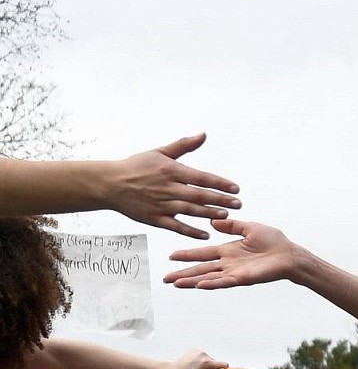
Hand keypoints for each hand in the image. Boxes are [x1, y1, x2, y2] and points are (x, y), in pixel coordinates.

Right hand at [108, 133, 240, 238]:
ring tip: (226, 215)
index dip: (220, 184)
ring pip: (190, 210)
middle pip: (199, 195)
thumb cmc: (136, 166)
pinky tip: (205, 234)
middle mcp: (167, 188)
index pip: (201, 177)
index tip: (236, 188)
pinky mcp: (154, 218)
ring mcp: (160, 204)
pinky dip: (190, 231)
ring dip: (209, 213)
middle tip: (239, 204)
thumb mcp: (160, 152)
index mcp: (171, 171)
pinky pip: (175, 226)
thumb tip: (204, 134)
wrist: (108, 183)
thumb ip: (184, 145)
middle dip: (220, 200)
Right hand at [165, 219, 295, 288]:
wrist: (290, 254)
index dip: (188, 255)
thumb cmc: (274, 242)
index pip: (203, 253)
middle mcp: (229, 263)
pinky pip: (225, 281)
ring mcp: (235, 272)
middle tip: (165, 278)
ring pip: (209, 277)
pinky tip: (200, 285)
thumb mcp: (250, 228)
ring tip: (176, 284)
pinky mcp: (243, 278)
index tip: (171, 257)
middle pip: (201, 269)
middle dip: (183, 273)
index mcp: (229, 250)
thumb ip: (232, 226)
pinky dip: (212, 283)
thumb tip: (214, 221)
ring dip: (192, 281)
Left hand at [166, 350, 229, 368]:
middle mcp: (204, 355)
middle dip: (211, 368)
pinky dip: (200, 361)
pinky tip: (193, 365)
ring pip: (209, 359)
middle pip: (215, 362)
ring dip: (205, 365)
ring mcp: (199, 351)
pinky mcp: (195, 350)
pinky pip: (203, 356)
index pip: (224, 364)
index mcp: (207, 363)